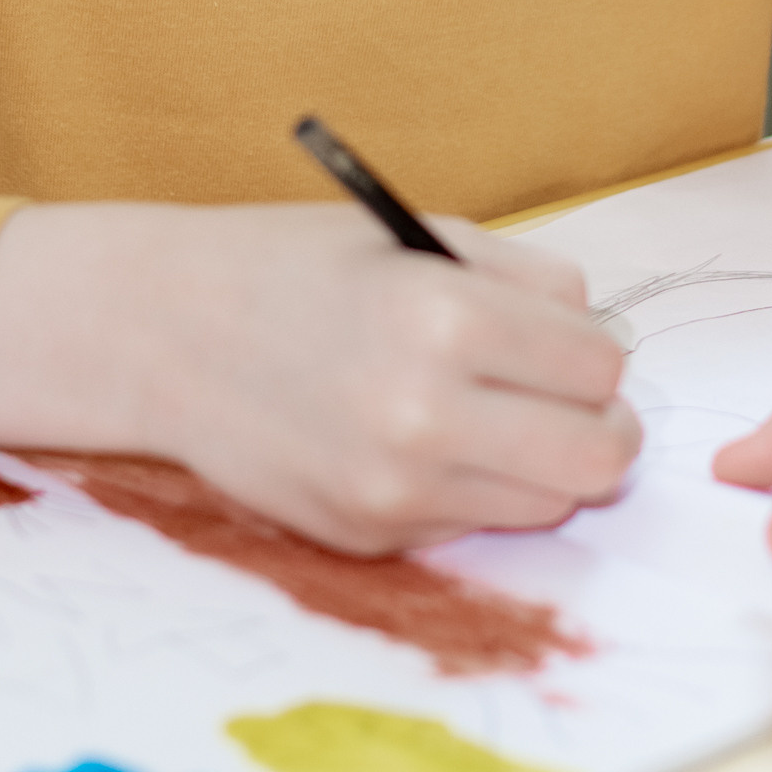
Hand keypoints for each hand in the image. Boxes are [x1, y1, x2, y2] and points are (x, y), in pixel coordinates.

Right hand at [0, 201, 640, 554]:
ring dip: (545, 464)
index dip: (593, 351)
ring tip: (498, 418)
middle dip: (602, 426)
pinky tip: (425, 444)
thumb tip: (602, 339)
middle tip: (573, 401)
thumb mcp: (420, 237)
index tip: (566, 343)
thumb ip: (528, 282)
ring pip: (549, 503)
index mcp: (447, 318)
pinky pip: (474, 523)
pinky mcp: (372, 535)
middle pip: (599, 455)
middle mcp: (427, 413)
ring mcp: (397, 487)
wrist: (168, 333)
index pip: (600, 366)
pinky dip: (474, 490)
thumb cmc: (298, 270)